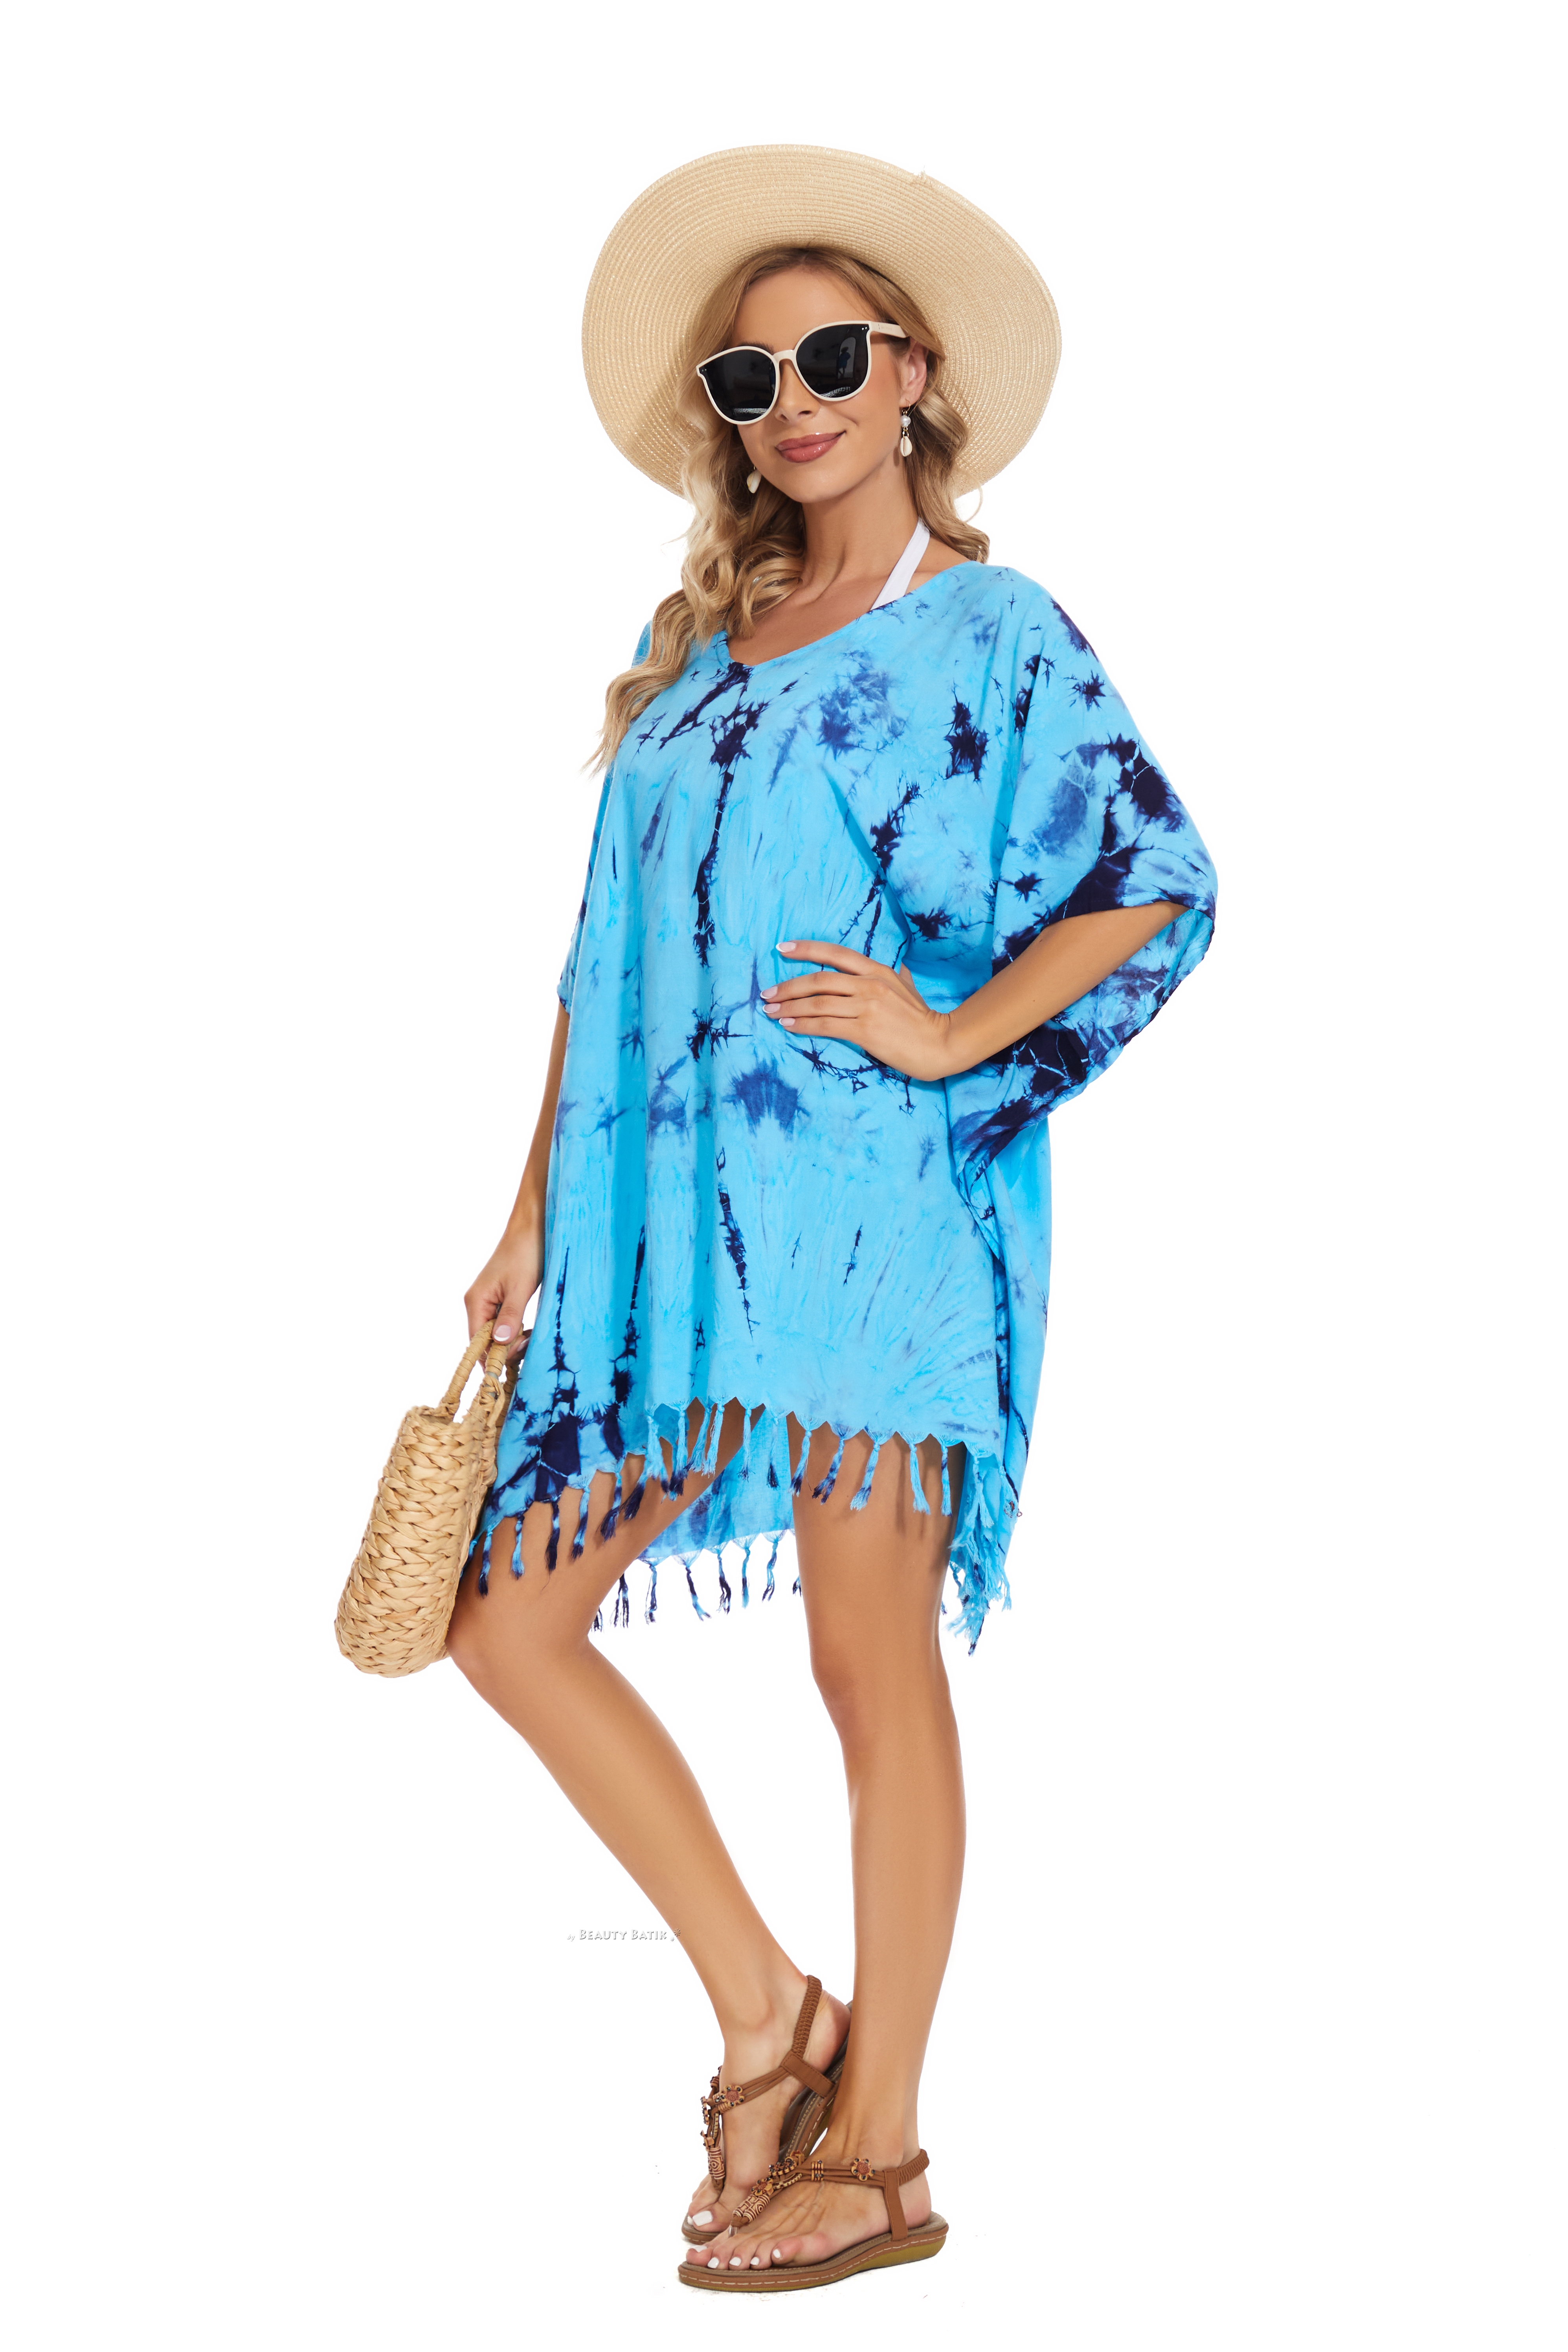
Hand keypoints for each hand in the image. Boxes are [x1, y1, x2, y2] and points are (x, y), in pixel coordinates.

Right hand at [463, 1219, 542, 1359]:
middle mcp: (477, 1304)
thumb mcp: (521, 1288)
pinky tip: (529, 1330)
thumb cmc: (526, 1253)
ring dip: (512, 1341)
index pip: (477, 1343)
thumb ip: (510, 1317)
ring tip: (532, 1336)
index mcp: (476, 1302)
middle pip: (485, 1342)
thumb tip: (499, 1345)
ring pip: (496, 1334)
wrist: (534, 1226)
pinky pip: (503, 1323)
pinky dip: (515, 1331)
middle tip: (530, 1345)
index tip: (514, 1367)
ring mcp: (488, 1301)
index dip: (492, 1359)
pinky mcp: (501, 1298)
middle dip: (506, 1350)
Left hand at [762, 940, 953, 1081]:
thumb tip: (900, 970)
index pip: (835, 953)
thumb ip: (900, 978)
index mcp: (878, 970)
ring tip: (771, 1012)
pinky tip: (788, 1026)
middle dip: (788, 986)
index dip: (806, 949)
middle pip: (819, 979)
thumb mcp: (911, 989)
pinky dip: (803, 1025)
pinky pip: (825, 1025)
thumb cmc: (924, 1019)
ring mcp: (867, 1006)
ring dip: (789, 1007)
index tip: (781, 949)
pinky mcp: (865, 1030)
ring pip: (817, 1002)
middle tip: (767, 994)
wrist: (941, 1043)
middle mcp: (870, 984)